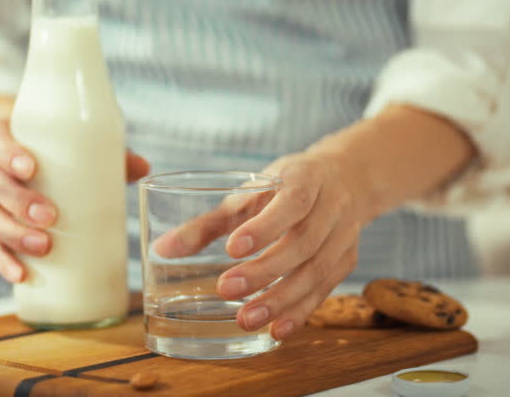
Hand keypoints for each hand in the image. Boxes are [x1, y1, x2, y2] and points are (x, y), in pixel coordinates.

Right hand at [0, 119, 149, 282]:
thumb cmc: (50, 150)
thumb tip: (144, 168)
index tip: (30, 168)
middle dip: (18, 201)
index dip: (6, 152)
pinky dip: (5, 262)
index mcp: (3, 139)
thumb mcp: (72, 144)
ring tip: (42, 247)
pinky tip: (21, 275)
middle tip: (49, 216)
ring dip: (13, 234)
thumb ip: (106, 153)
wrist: (17, 160)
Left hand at [153, 151, 363, 340]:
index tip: (231, 248)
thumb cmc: (286, 186)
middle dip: (266, 270)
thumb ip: (209, 221)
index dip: (265, 227)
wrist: (345, 180)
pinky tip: (276, 330)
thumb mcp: (251, 192)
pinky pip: (325, 290)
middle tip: (227, 290)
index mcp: (307, 178)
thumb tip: (163, 249)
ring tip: (246, 319)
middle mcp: (332, 207)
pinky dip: (301, 311)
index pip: (293, 201)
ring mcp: (343, 236)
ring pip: (316, 271)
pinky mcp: (346, 261)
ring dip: (281, 299)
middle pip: (303, 242)